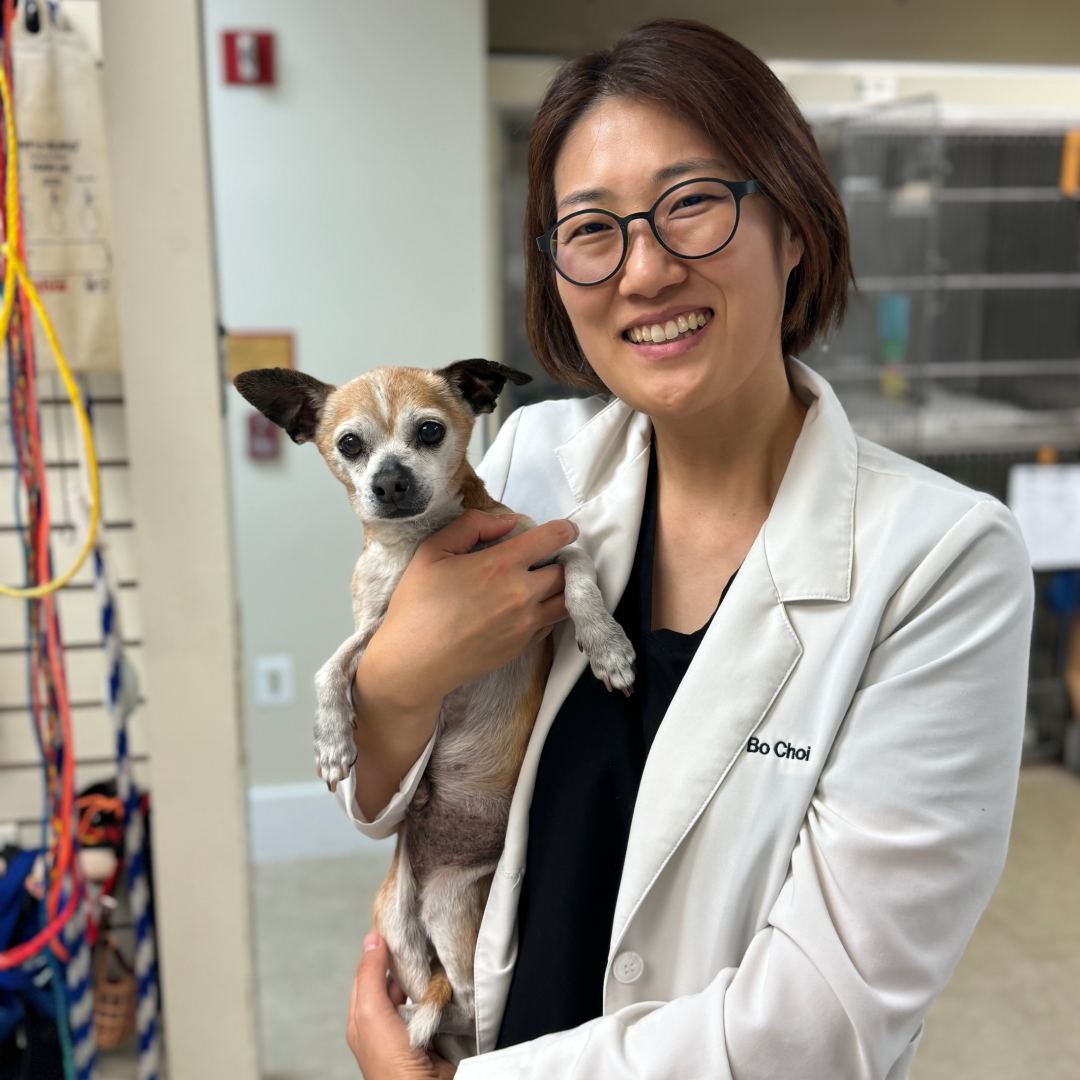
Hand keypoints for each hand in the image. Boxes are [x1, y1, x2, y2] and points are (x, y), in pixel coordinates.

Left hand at [347, 931, 455, 1078]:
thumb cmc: (391, 1062)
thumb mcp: (371, 1014)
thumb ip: (370, 976)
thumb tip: (371, 938)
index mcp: (363, 1017)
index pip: (369, 972)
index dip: (379, 948)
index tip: (396, 924)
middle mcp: (385, 1023)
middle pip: (395, 980)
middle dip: (407, 960)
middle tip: (422, 934)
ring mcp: (410, 1030)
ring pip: (418, 991)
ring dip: (428, 976)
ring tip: (438, 952)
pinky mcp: (434, 1035)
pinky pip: (438, 1005)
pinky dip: (443, 992)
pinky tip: (450, 977)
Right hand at [358, 510, 577, 711]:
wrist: (415, 663)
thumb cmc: (417, 605)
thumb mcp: (432, 551)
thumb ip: (471, 526)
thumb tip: (508, 522)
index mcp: (501, 565)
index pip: (552, 540)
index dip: (564, 530)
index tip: (565, 530)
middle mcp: (522, 594)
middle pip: (565, 572)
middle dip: (562, 561)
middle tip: (549, 558)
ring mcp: (526, 624)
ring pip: (566, 601)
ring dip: (563, 589)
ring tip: (546, 582)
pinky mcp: (523, 646)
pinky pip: (550, 623)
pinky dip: (548, 611)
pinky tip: (530, 607)